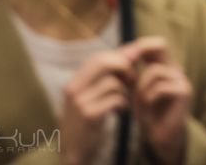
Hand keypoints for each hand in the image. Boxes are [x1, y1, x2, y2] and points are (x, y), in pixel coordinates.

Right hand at [59, 50, 135, 164]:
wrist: (75, 151)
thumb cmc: (87, 121)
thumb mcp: (89, 96)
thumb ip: (103, 77)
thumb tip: (128, 54)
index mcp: (73, 82)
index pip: (98, 57)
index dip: (118, 57)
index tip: (132, 64)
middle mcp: (73, 89)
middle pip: (105, 62)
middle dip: (124, 67)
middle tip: (132, 79)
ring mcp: (80, 102)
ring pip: (113, 82)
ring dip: (125, 90)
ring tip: (123, 100)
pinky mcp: (90, 115)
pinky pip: (116, 98)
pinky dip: (123, 103)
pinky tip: (120, 110)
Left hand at [124, 37, 191, 164]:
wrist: (161, 133)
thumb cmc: (148, 111)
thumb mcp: (134, 89)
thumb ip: (129, 73)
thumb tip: (117, 55)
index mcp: (164, 65)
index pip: (155, 43)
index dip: (138, 46)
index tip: (120, 57)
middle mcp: (175, 68)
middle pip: (161, 45)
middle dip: (140, 52)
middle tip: (127, 66)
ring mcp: (181, 78)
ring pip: (154, 70)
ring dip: (141, 86)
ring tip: (139, 99)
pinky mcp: (183, 91)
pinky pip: (160, 86)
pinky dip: (149, 96)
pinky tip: (147, 104)